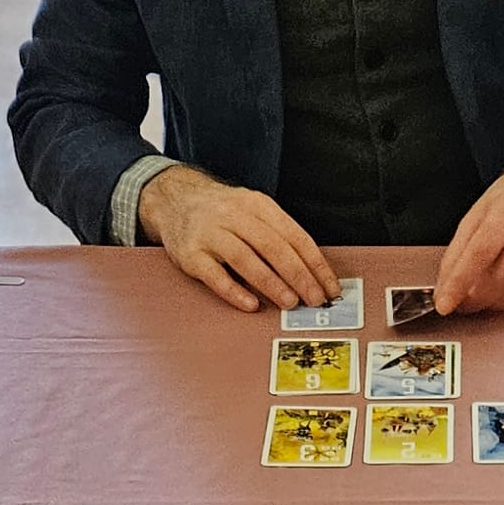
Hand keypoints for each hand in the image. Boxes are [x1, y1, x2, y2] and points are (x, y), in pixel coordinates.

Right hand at [137, 167, 336, 315]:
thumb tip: (310, 274)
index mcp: (257, 205)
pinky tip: (251, 305)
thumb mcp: (252, 211)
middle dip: (299, 275)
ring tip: (290, 302)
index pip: (294, 235)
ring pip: (246, 259)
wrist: (173, 199)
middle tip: (315, 299)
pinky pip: (214, 275)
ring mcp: (211, 234)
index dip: (315, 263)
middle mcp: (234, 216)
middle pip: (273, 246)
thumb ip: (277, 236)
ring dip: (272, 283)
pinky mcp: (190, 254)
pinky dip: (234, 291)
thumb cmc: (221, 213)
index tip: (330, 286)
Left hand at [434, 156, 503, 316]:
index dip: (459, 283)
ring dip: (495, 302)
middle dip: (475, 298)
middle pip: (500, 278)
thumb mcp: (482, 209)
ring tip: (482, 297)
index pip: (479, 253)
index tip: (443, 305)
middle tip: (461, 303)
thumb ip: (461, 246)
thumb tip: (446, 287)